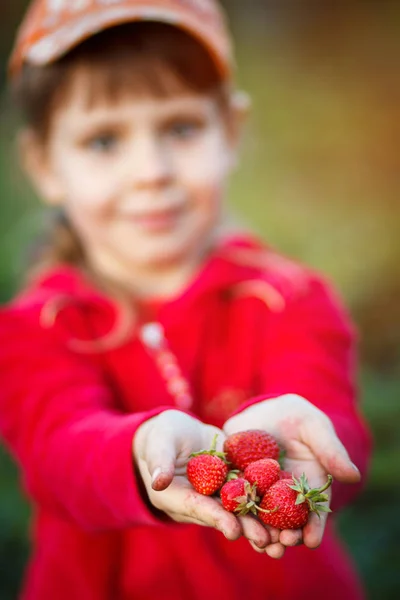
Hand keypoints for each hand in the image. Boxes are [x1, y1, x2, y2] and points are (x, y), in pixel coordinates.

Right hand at [133, 410, 270, 549]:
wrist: (175, 431)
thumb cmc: (161, 435)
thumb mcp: (159, 443)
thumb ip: (160, 461)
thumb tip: (158, 482)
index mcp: (177, 497)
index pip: (198, 508)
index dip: (216, 519)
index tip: (233, 530)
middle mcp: (199, 501)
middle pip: (224, 515)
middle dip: (246, 527)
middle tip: (267, 540)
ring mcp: (217, 493)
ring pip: (240, 509)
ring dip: (261, 522)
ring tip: (283, 536)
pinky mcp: (232, 482)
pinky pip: (250, 492)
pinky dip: (267, 500)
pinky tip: (290, 508)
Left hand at [223, 394, 360, 557]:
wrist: (264, 410)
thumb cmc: (297, 418)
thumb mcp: (314, 428)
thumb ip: (331, 451)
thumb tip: (353, 475)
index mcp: (308, 485)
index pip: (313, 511)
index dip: (314, 527)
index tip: (311, 541)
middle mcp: (285, 495)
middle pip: (287, 521)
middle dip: (286, 535)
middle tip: (283, 545)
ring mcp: (260, 491)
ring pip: (262, 517)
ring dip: (262, 533)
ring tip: (262, 545)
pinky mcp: (238, 483)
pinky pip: (237, 501)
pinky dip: (237, 514)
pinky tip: (235, 523)